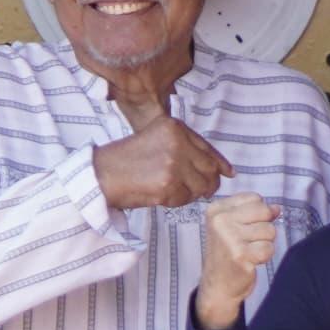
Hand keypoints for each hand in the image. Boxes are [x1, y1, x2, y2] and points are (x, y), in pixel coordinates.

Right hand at [94, 119, 232, 211]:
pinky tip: (161, 195)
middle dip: (208, 182)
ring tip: (173, 190)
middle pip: (209, 168)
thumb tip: (222, 170)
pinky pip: (186, 199)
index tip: (228, 173)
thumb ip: (184, 147)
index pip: (207, 147)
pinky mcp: (168, 184)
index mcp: (174, 127)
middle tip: (201, 190)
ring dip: (192, 193)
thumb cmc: (125, 160)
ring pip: (201, 186)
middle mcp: (176, 142)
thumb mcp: (155, 139)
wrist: (100, 175)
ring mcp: (173, 163)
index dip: (220, 163)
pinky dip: (177, 202)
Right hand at [195, 193, 280, 329]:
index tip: (243, 228)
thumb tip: (277, 208)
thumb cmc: (227, 254)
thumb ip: (254, 213)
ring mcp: (229, 238)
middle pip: (264, 212)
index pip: (255, 198)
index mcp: (216, 210)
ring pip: (269, 230)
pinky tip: (250, 261)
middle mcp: (220, 221)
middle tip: (247, 241)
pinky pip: (269, 248)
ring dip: (264, 244)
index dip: (258, 214)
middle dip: (263, 228)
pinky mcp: (240, 255)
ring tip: (248, 252)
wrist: (217, 286)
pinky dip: (264, 257)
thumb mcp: (233, 227)